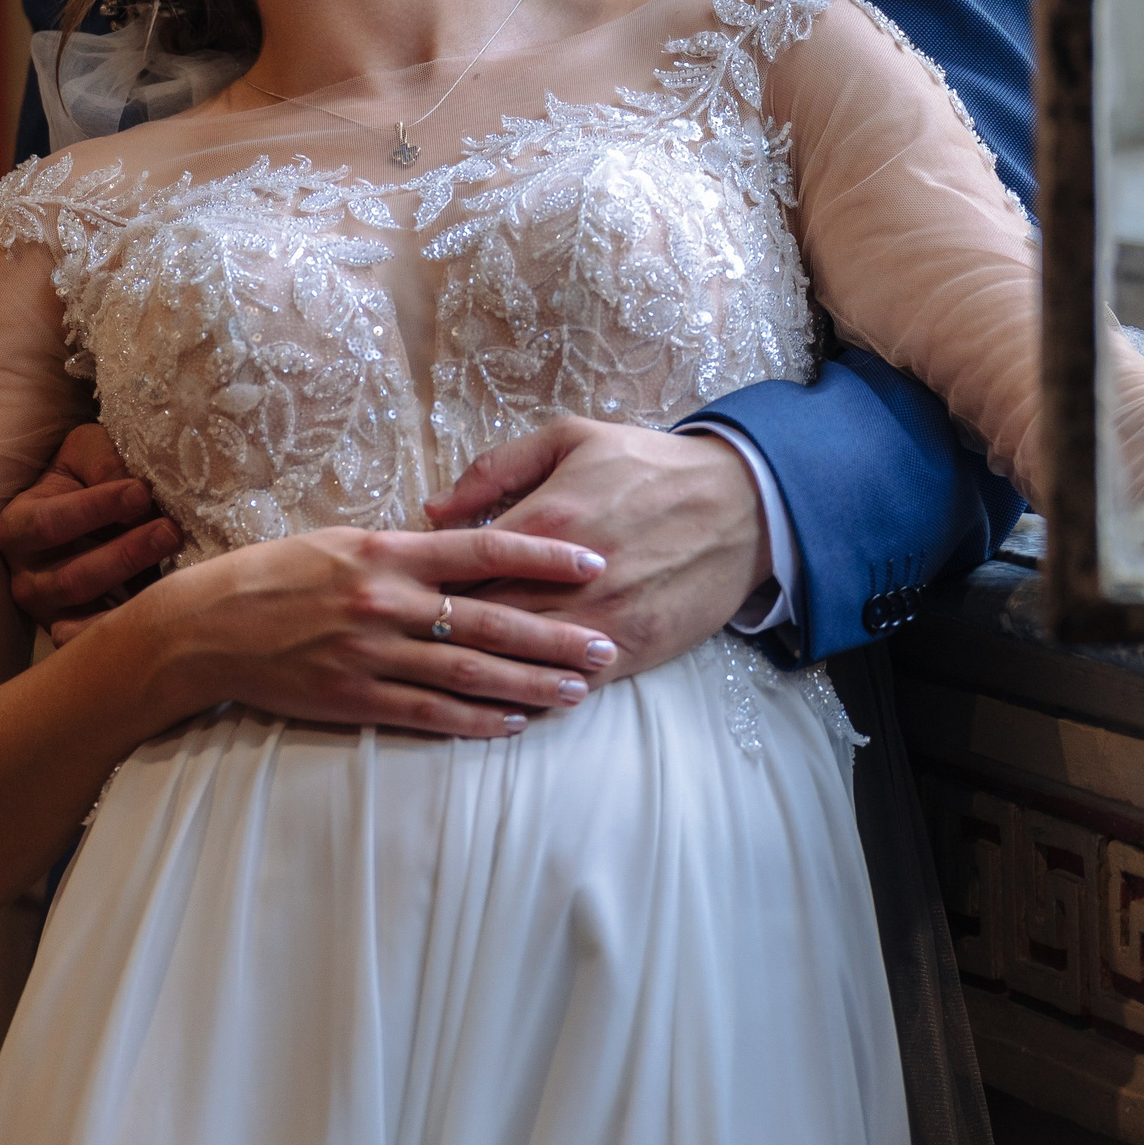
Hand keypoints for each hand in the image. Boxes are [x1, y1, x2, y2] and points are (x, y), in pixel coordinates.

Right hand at [0, 424, 181, 632]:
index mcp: (17, 527)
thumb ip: (104, 461)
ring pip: (88, 611)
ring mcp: (50, 613)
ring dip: (135, 586)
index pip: (49, 523)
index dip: (95, 509)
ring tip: (175, 558)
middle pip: (72, 577)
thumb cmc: (87, 478)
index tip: (141, 492)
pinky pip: (96, 643)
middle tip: (169, 530)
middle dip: (125, 554)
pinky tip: (162, 610)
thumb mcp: (88, 453)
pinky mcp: (75, 634)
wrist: (94, 515)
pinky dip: (127, 631)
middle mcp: (25, 577)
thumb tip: (134, 491)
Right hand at [163, 524, 619, 736]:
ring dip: (529, 685)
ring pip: (468, 673)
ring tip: (578, 692)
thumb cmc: (280, 575)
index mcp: (389, 550)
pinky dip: (473, 722)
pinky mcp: (354, 697)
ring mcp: (372, 652)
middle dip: (556, 635)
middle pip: (491, 618)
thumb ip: (408, 549)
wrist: (209, 627)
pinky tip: (511, 725)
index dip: (545, 556)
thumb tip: (467, 550)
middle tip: (607, 645)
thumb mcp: (345, 541)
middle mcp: (387, 600)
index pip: (485, 548)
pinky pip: (427, 714)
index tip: (594, 563)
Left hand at [423, 419, 771, 677]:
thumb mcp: (571, 438)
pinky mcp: (634, 648)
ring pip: (522, 663)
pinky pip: (570, 685)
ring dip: (480, 677)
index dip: (427, 586)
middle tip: (407, 647)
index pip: (463, 569)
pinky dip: (533, 697)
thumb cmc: (649, 464)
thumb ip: (495, 469)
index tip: (401, 595)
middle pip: (483, 623)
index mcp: (547, 521)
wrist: (742, 501)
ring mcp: (603, 619)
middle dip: (443, 636)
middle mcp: (570, 578)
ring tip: (440, 686)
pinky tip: (504, 706)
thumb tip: (433, 508)